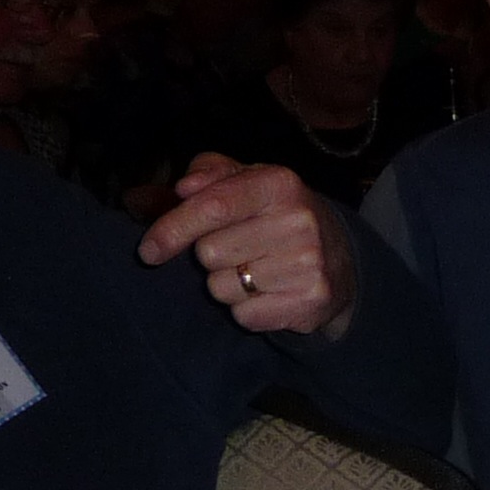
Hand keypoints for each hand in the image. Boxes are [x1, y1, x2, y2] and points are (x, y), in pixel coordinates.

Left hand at [138, 152, 357, 340]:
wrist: (341, 258)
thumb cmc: (274, 215)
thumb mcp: (245, 181)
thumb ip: (207, 174)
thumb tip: (182, 188)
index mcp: (279, 183)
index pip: (211, 207)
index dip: (171, 229)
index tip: (148, 250)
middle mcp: (299, 221)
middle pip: (209, 252)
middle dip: (211, 255)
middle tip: (239, 248)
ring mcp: (308, 263)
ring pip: (222, 287)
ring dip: (227, 284)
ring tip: (256, 270)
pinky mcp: (312, 300)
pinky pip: (244, 315)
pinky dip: (247, 309)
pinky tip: (269, 293)